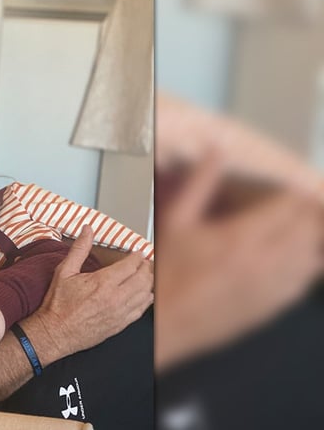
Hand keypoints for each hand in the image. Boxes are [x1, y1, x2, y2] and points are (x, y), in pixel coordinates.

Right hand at [22, 225, 153, 365]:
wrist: (56, 332)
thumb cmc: (58, 305)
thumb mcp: (64, 272)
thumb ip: (79, 249)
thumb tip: (87, 231)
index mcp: (102, 283)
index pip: (131, 265)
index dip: (137, 257)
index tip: (137, 253)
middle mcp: (115, 298)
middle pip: (143, 279)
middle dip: (146, 268)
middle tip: (144, 262)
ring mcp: (120, 313)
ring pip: (145, 294)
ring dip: (148, 283)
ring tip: (146, 276)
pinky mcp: (120, 325)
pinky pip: (141, 310)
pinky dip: (146, 300)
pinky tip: (145, 295)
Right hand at [154, 153, 323, 371]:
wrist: (165, 321)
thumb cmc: (165, 273)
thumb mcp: (175, 220)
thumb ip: (199, 183)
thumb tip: (214, 152)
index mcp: (240, 237)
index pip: (288, 207)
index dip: (293, 194)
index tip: (289, 189)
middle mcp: (262, 262)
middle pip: (305, 229)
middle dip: (305, 213)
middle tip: (296, 205)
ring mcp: (269, 286)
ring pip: (310, 257)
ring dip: (308, 239)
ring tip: (299, 229)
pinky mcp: (269, 306)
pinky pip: (302, 284)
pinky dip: (305, 268)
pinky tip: (295, 261)